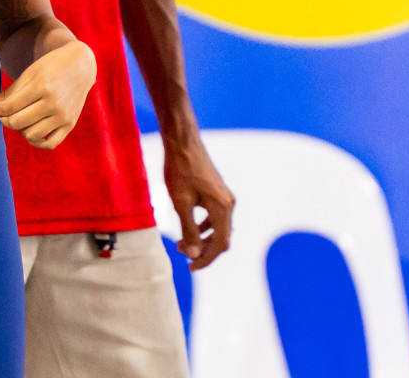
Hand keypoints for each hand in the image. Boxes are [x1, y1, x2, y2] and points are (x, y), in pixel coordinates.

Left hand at [0, 40, 95, 148]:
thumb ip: (7, 93)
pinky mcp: (70, 124)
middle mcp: (53, 103)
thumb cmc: (50, 67)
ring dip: (19, 130)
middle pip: (18, 123)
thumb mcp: (29, 75)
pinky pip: (50, 144)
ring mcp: (63, 116)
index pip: (10, 107)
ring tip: (19, 119)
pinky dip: (37, 142)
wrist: (80, 66)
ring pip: (31, 135)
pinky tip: (31, 132)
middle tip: (3, 114)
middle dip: (4, 120)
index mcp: (41, 87)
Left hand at [164, 135, 233, 269]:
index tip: (190, 268)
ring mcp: (225, 196)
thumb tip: (195, 254)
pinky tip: (189, 227)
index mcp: (222, 208)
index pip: (220, 244)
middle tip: (183, 255)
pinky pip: (215, 216)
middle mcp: (229, 203)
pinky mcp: (218, 191)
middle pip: (221, 238)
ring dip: (202, 238)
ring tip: (182, 243)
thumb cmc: (179, 170)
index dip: (206, 259)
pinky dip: (203, 226)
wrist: (182, 141)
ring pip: (218, 227)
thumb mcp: (180, 203)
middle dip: (203, 250)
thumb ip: (189, 230)